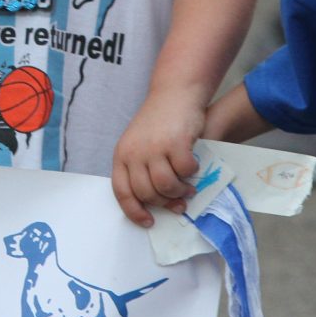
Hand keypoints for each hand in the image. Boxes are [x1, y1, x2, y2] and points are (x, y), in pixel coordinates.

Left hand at [110, 87, 204, 227]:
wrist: (175, 95)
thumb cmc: (159, 124)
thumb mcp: (140, 145)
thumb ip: (143, 170)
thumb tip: (156, 202)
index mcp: (122, 155)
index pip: (122, 192)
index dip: (134, 211)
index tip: (148, 221)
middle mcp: (134, 153)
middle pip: (146, 193)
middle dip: (164, 203)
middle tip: (178, 203)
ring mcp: (154, 148)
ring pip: (165, 186)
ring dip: (180, 191)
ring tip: (187, 187)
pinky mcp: (175, 143)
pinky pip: (185, 171)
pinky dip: (192, 173)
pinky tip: (194, 165)